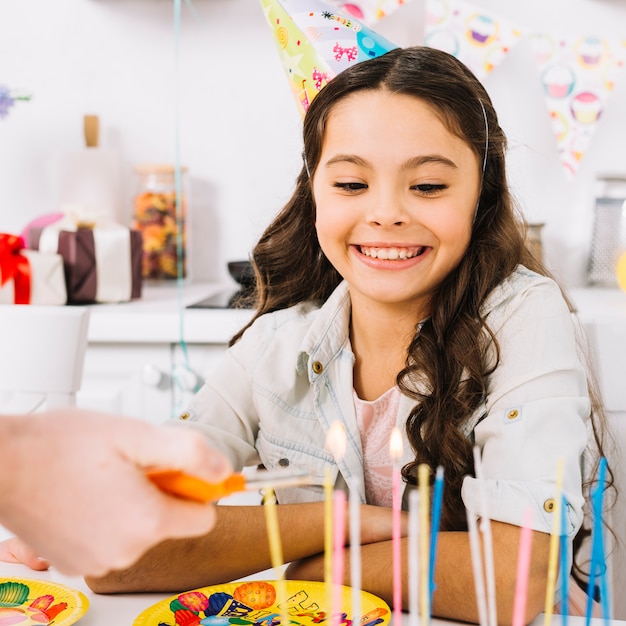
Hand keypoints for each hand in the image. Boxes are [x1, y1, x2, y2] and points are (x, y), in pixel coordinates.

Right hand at [0, 408, 231, 576]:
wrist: (1, 463)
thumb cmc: (59, 446)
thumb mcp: (136, 435)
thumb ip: (189, 453)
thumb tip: (223, 470)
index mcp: (146, 522)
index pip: (204, 518)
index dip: (197, 489)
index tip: (180, 471)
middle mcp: (124, 551)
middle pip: (170, 522)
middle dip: (160, 493)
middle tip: (130, 466)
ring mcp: (97, 561)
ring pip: (140, 530)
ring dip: (132, 504)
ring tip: (103, 477)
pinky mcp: (74, 562)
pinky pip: (111, 539)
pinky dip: (107, 518)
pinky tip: (86, 493)